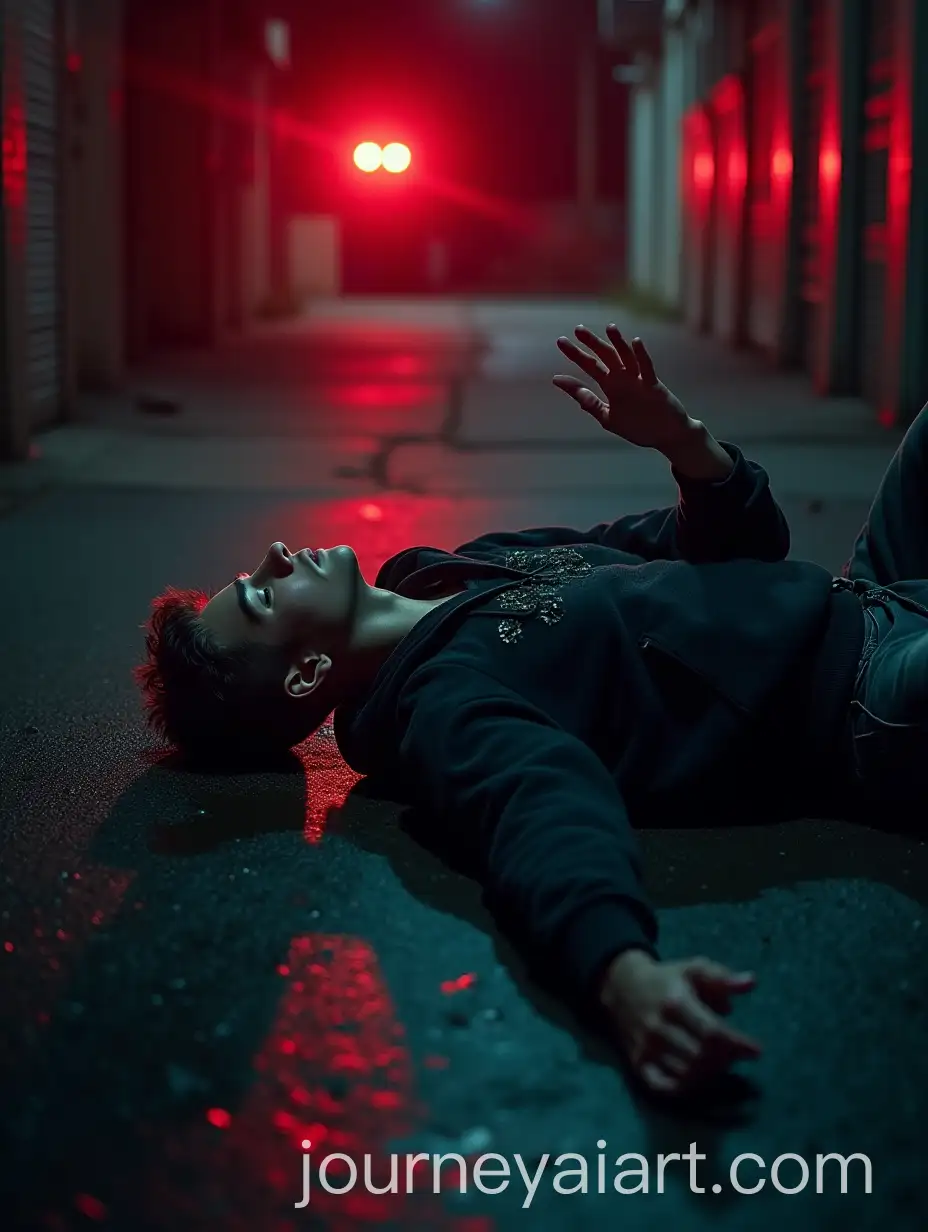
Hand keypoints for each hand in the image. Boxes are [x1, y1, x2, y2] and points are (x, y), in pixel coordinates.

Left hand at [553, 325, 695, 453]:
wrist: (666, 437)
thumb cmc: (637, 428)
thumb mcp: (607, 417)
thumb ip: (588, 402)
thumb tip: (561, 382)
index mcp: (611, 387)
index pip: (591, 366)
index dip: (576, 355)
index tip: (561, 342)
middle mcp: (623, 380)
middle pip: (605, 356)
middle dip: (592, 343)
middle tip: (578, 329)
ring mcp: (639, 381)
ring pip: (627, 358)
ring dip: (618, 343)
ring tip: (609, 328)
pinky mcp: (653, 387)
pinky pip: (647, 369)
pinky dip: (641, 356)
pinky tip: (635, 342)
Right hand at [599, 950, 760, 1094]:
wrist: (621, 985)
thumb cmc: (666, 979)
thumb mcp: (693, 969)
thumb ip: (722, 977)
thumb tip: (752, 982)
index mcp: (675, 1002)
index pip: (711, 1032)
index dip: (737, 1044)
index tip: (755, 1050)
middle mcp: (659, 1027)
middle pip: (701, 1056)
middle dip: (725, 1059)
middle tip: (736, 1055)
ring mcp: (646, 1047)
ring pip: (685, 1073)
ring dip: (710, 1073)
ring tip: (720, 1063)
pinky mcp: (637, 1062)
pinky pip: (662, 1086)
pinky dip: (684, 1088)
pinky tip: (698, 1079)